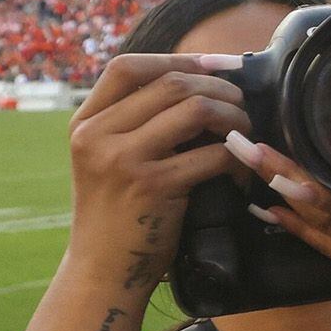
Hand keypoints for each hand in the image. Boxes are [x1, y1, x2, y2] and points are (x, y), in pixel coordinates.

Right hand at [63, 53, 253, 294]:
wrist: (103, 272)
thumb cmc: (118, 212)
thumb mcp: (108, 159)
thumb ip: (135, 120)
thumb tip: (200, 74)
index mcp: (84, 123)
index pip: (127, 66)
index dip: (177, 58)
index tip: (215, 66)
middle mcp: (96, 136)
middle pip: (172, 82)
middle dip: (219, 87)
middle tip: (242, 105)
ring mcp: (123, 160)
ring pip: (198, 108)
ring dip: (235, 116)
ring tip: (245, 134)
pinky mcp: (153, 186)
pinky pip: (215, 153)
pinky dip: (239, 158)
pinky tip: (241, 171)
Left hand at [229, 136, 330, 328]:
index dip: (318, 180)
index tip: (285, 148)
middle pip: (329, 208)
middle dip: (280, 176)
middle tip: (242, 143)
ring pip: (321, 227)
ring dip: (279, 196)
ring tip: (244, 164)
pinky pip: (326, 249)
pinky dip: (294, 228)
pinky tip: (265, 209)